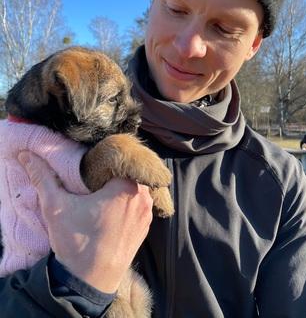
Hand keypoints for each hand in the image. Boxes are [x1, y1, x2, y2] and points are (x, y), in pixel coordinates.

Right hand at [18, 151, 152, 292]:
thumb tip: (27, 157)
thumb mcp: (56, 207)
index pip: (119, 158)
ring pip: (136, 188)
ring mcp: (146, 213)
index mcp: (126, 187)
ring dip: (122, 187)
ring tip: (102, 193)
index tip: (91, 164)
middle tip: (94, 177)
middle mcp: (142, 197)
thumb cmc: (77, 243)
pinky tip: (111, 209)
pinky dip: (128, 202)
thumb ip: (43, 177)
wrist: (90, 281)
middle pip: (129, 172)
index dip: (104, 158)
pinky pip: (139, 204)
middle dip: (113, 172)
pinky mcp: (145, 227)